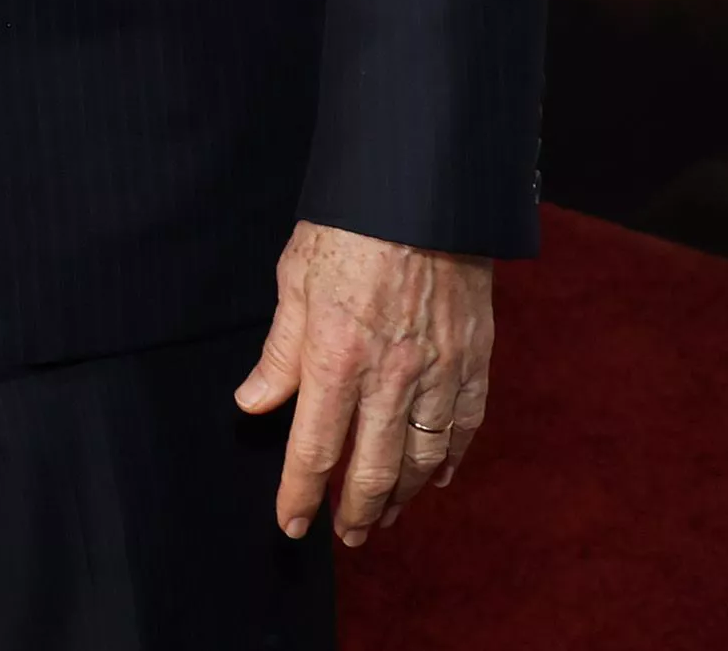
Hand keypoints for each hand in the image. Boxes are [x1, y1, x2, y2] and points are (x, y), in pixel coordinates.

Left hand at [233, 222, 494, 545]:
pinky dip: (450, 458)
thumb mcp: (294, 280)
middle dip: (357, 512)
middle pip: (373, 469)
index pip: (314, 450)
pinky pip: (464, 426)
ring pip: (423, 459)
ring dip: (404, 496)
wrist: (423, 192)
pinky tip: (437, 476)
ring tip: (386, 516)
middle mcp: (390, 376)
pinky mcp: (473, 359)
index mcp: (336, 358)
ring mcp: (438, 371)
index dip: (300, 495)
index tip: (291, 524)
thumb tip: (253, 403)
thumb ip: (278, 352)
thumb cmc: (350, 229)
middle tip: (347, 535)